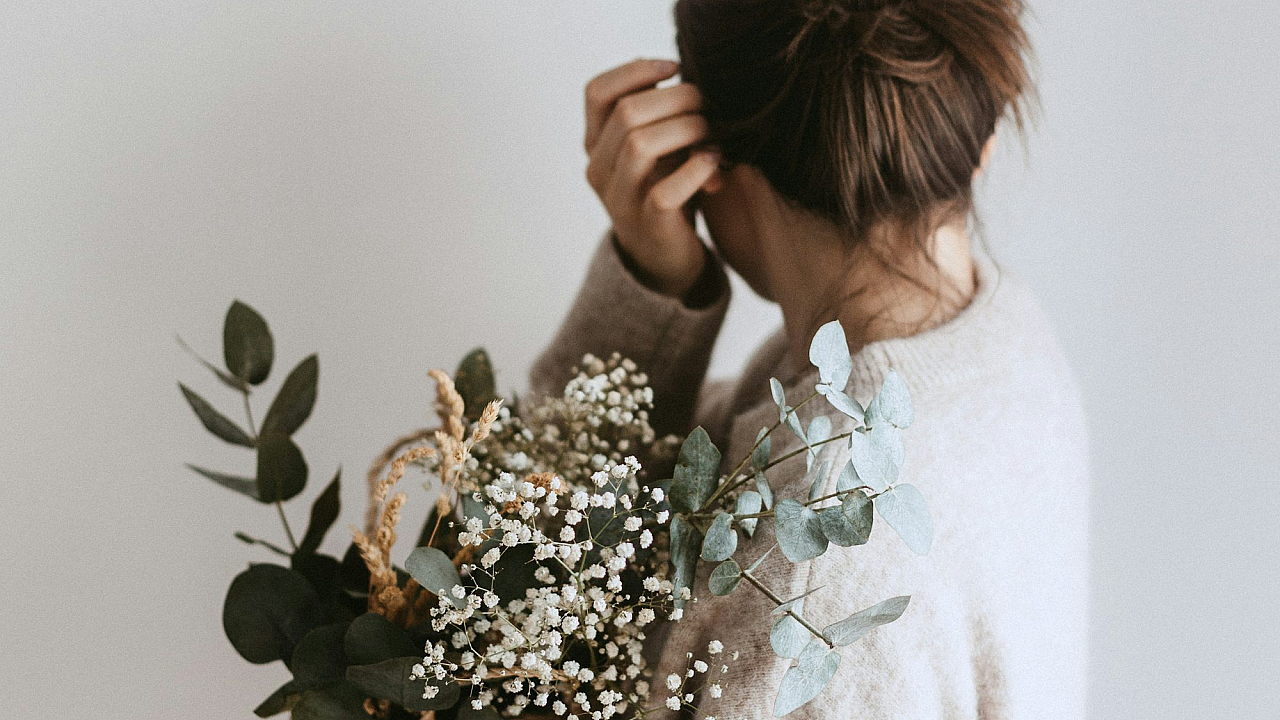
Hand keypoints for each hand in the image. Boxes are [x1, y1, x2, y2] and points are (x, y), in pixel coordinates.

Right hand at [583, 58, 723, 297]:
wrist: (667, 258)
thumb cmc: (667, 190)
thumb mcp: (657, 148)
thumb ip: (658, 115)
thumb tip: (676, 71)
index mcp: (596, 144)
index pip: (596, 93)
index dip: (635, 71)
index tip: (674, 66)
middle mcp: (599, 170)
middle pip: (627, 113)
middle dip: (675, 98)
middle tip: (706, 103)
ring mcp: (620, 200)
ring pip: (640, 146)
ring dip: (686, 129)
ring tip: (710, 132)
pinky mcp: (648, 226)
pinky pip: (666, 192)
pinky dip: (697, 170)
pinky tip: (714, 162)